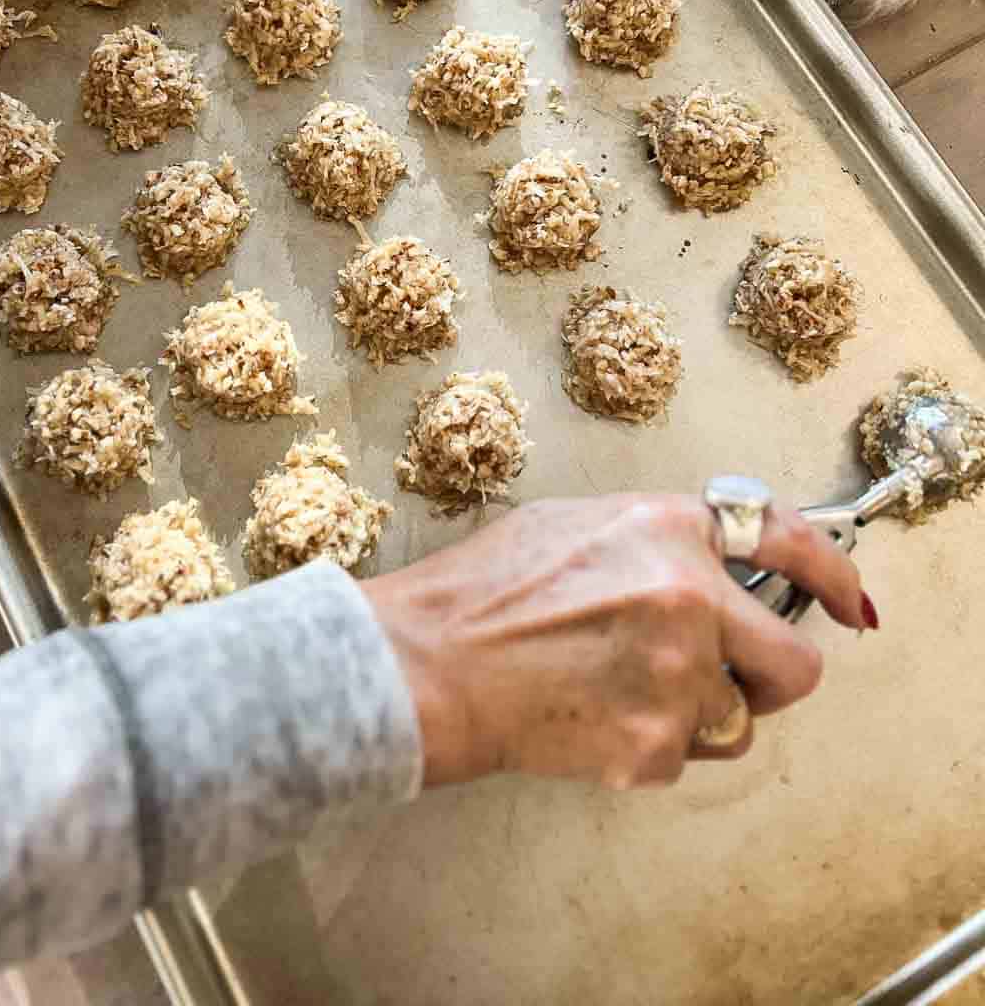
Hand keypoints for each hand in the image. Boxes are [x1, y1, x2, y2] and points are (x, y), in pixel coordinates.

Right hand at [362, 494, 867, 789]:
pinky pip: (682, 755)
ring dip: (696, 715)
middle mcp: (689, 596)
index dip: (832, 575)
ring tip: (618, 694)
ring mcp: (677, 676)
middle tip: (726, 677)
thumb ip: (654, 543)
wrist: (428, 662)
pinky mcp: (654, 744)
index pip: (786, 538)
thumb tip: (703, 568)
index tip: (851, 602)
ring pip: (735, 720)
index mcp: (667, 528)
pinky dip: (648, 746)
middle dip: (768, 678)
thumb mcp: (574, 525)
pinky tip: (592, 718)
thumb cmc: (481, 590)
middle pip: (794, 664)